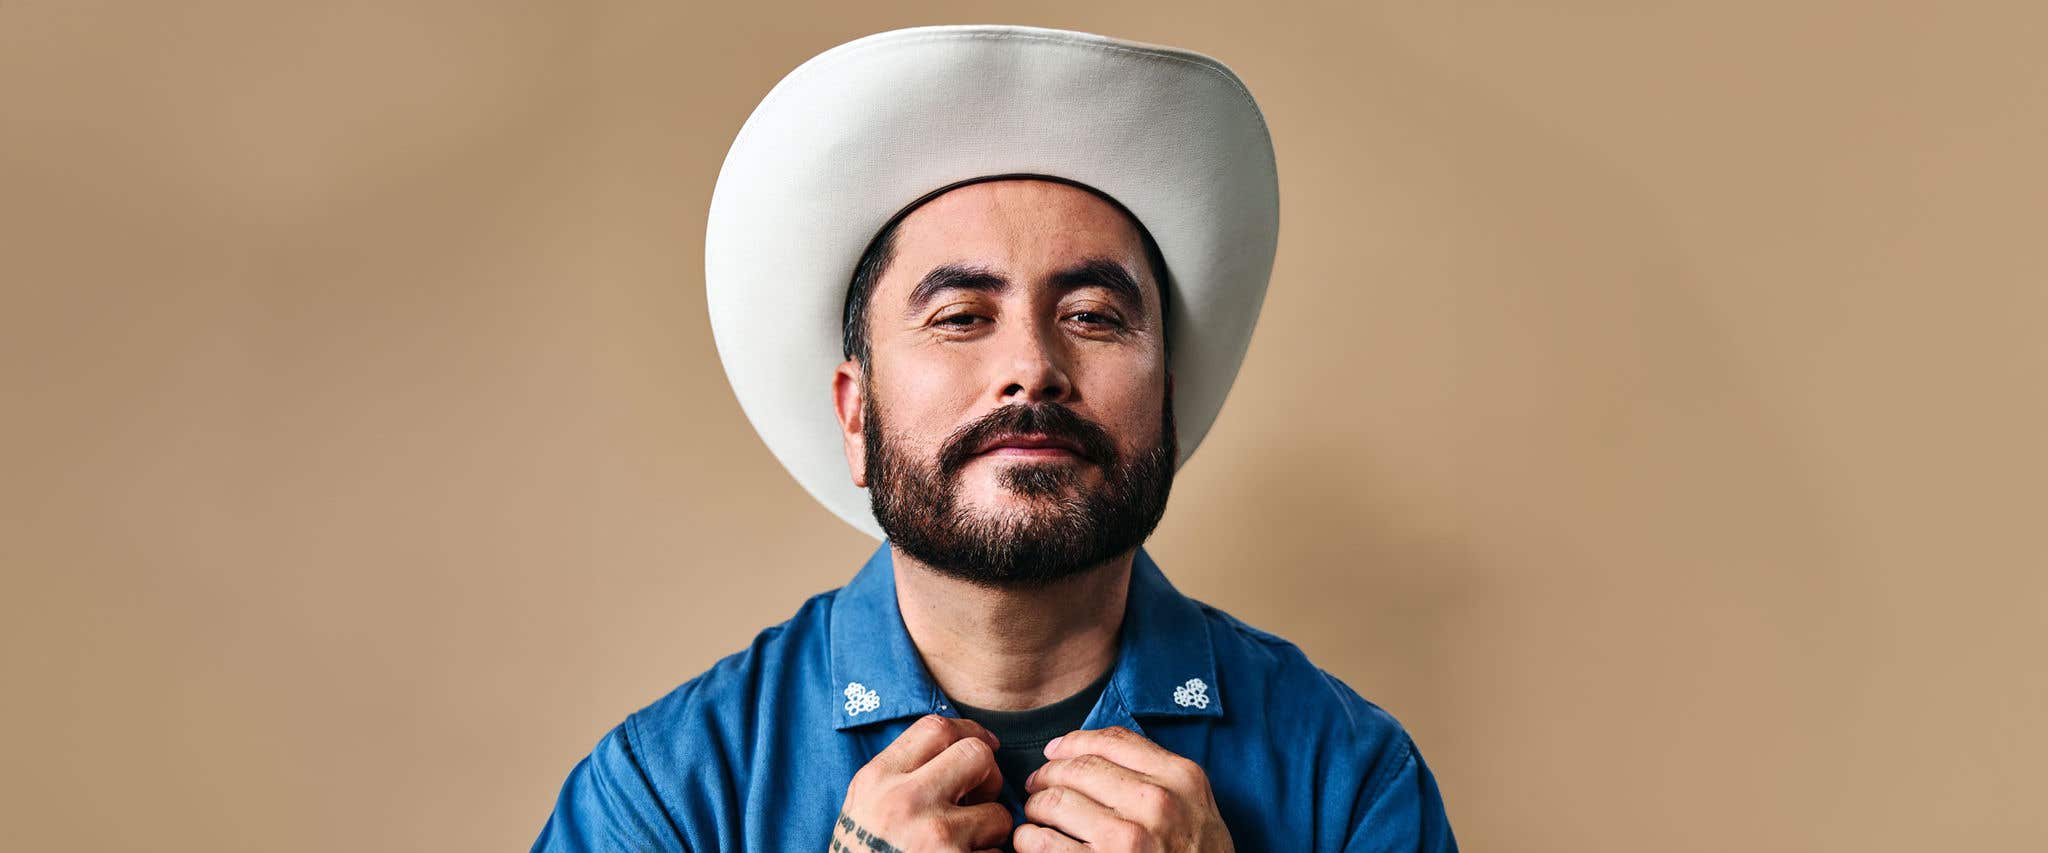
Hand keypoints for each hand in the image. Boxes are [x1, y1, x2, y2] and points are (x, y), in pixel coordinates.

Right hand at [831, 714, 1011, 852]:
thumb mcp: (865, 805)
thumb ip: (901, 773)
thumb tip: (960, 743)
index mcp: (878, 780)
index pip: (936, 728)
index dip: (969, 731)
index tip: (983, 744)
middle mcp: (905, 803)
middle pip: (976, 755)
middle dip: (988, 776)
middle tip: (979, 797)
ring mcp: (935, 839)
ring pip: (998, 813)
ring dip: (992, 830)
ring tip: (966, 844)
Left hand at [1013, 726, 1232, 851]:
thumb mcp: (1194, 803)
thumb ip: (1155, 771)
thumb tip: (1081, 748)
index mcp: (1180, 777)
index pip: (1111, 741)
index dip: (1072, 742)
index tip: (1054, 753)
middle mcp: (1156, 803)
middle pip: (1077, 768)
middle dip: (1047, 775)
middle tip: (1037, 787)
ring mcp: (1128, 839)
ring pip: (1055, 801)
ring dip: (1036, 807)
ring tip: (1036, 816)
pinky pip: (1044, 842)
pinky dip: (1029, 839)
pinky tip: (1033, 842)